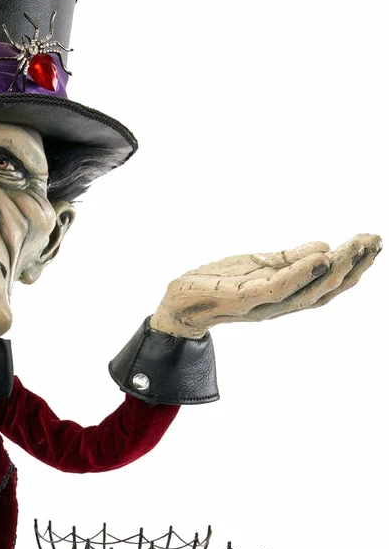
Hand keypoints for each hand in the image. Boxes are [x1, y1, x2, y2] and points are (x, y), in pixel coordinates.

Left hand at [149, 234, 381, 337]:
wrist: (178, 303)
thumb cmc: (217, 284)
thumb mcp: (258, 265)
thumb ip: (290, 259)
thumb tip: (325, 247)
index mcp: (283, 298)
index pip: (326, 286)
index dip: (353, 268)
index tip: (373, 244)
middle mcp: (276, 306)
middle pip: (324, 291)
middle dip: (353, 267)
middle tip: (374, 242)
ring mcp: (260, 305)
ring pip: (307, 291)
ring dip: (335, 268)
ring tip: (356, 245)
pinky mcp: (241, 299)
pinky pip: (277, 287)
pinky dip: (301, 274)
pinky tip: (320, 258)